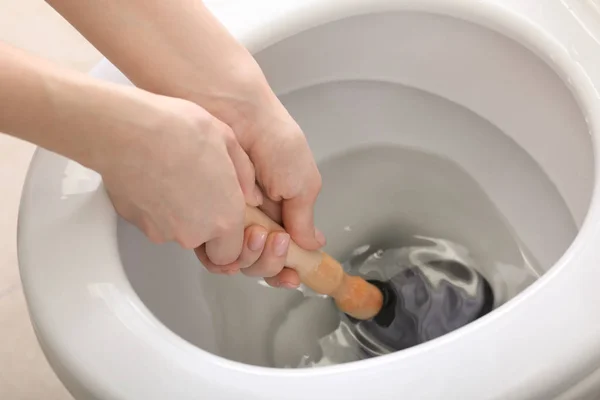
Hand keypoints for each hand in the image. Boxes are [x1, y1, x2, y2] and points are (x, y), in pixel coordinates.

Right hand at [94, 90, 292, 273]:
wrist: (126, 131)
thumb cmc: (177, 130)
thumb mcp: (227, 140)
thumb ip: (245, 174)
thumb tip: (250, 194)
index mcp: (225, 215)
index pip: (233, 253)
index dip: (230, 239)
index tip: (225, 222)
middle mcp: (195, 231)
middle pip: (205, 245)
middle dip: (205, 229)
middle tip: (200, 196)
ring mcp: (164, 231)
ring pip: (179, 233)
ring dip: (181, 215)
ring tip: (177, 178)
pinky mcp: (139, 224)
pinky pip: (155, 223)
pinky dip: (157, 208)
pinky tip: (157, 180)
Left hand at [193, 58, 325, 288]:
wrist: (236, 115)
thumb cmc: (273, 141)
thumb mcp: (301, 181)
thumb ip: (304, 217)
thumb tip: (314, 245)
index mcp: (280, 212)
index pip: (284, 253)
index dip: (288, 269)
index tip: (292, 275)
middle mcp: (254, 219)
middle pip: (261, 262)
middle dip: (272, 261)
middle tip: (277, 242)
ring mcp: (228, 219)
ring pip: (238, 260)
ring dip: (252, 257)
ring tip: (258, 232)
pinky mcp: (204, 217)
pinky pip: (210, 250)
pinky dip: (224, 253)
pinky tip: (236, 238)